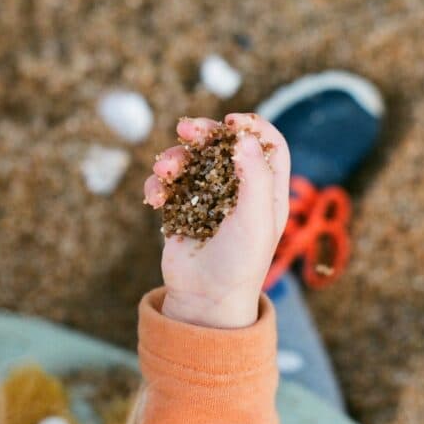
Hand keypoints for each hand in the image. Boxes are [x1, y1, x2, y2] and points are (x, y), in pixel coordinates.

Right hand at [144, 114, 289, 328]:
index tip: (231, 123)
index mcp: (267, 191)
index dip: (252, 127)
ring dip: (173, 158)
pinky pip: (167, 186)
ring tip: (163, 170)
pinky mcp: (180, 212)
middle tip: (186, 128)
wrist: (205, 301)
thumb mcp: (257, 219)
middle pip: (223, 146)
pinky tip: (155, 198)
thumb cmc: (241, 263)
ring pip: (190, 162)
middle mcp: (238, 191)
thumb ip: (256, 176)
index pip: (268, 145)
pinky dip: (157, 185)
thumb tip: (244, 137)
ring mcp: (207, 200)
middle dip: (203, 133)